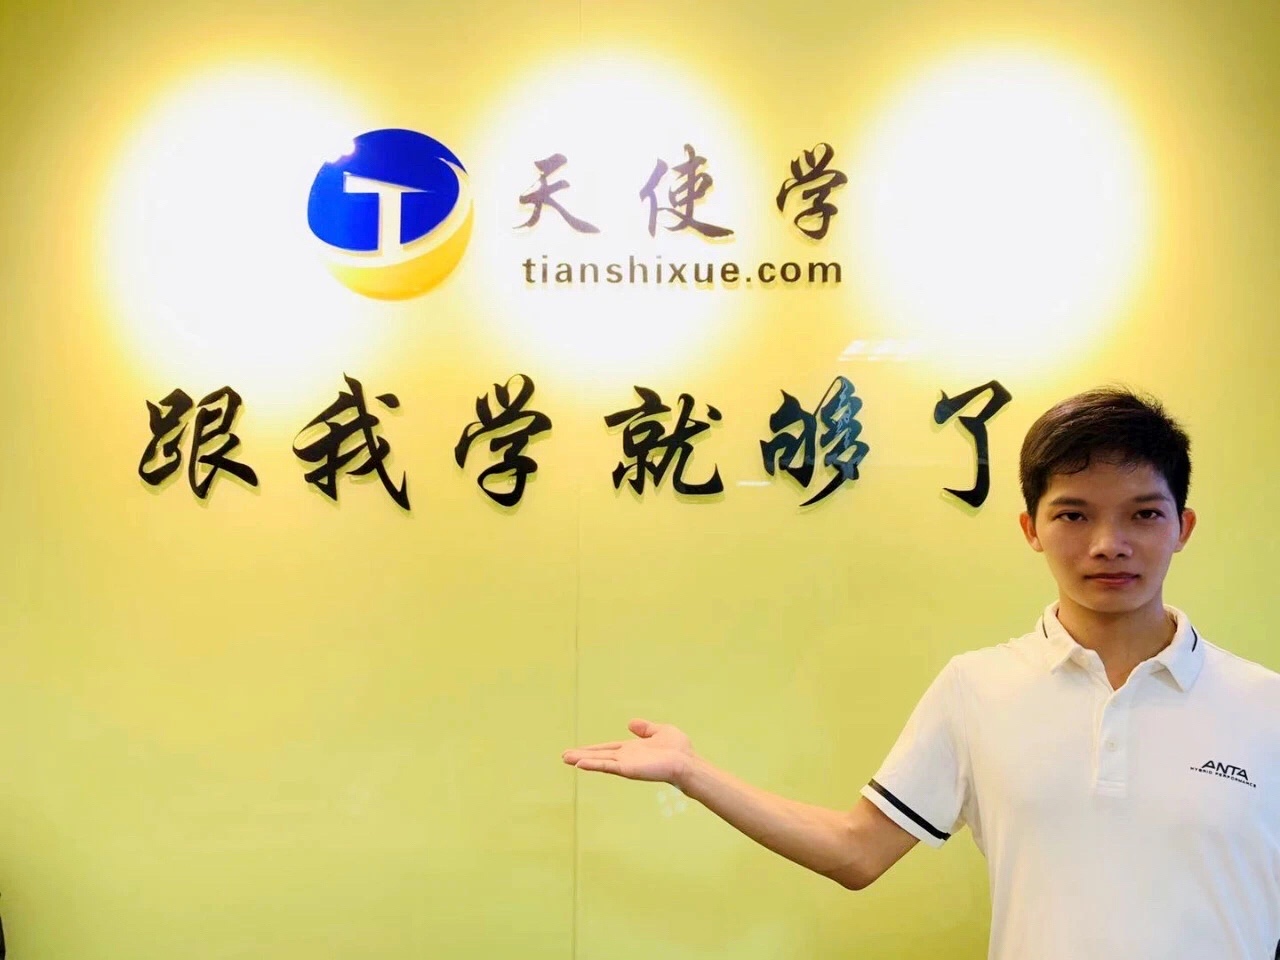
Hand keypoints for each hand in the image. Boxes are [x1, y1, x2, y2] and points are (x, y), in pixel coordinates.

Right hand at [562, 718, 694, 785]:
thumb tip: (630, 723)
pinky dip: (594, 765)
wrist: (686, 762)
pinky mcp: (628, 769)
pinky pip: (608, 766)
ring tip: (566, 759)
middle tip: (564, 756)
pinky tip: (581, 764)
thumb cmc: (678, 749)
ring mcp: (626, 764)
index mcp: (632, 749)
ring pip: (600, 761)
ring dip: (583, 760)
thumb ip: (645, 728)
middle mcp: (626, 757)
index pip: (607, 749)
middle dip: (582, 756)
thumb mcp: (660, 731)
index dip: (592, 749)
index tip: (577, 751)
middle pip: (599, 755)